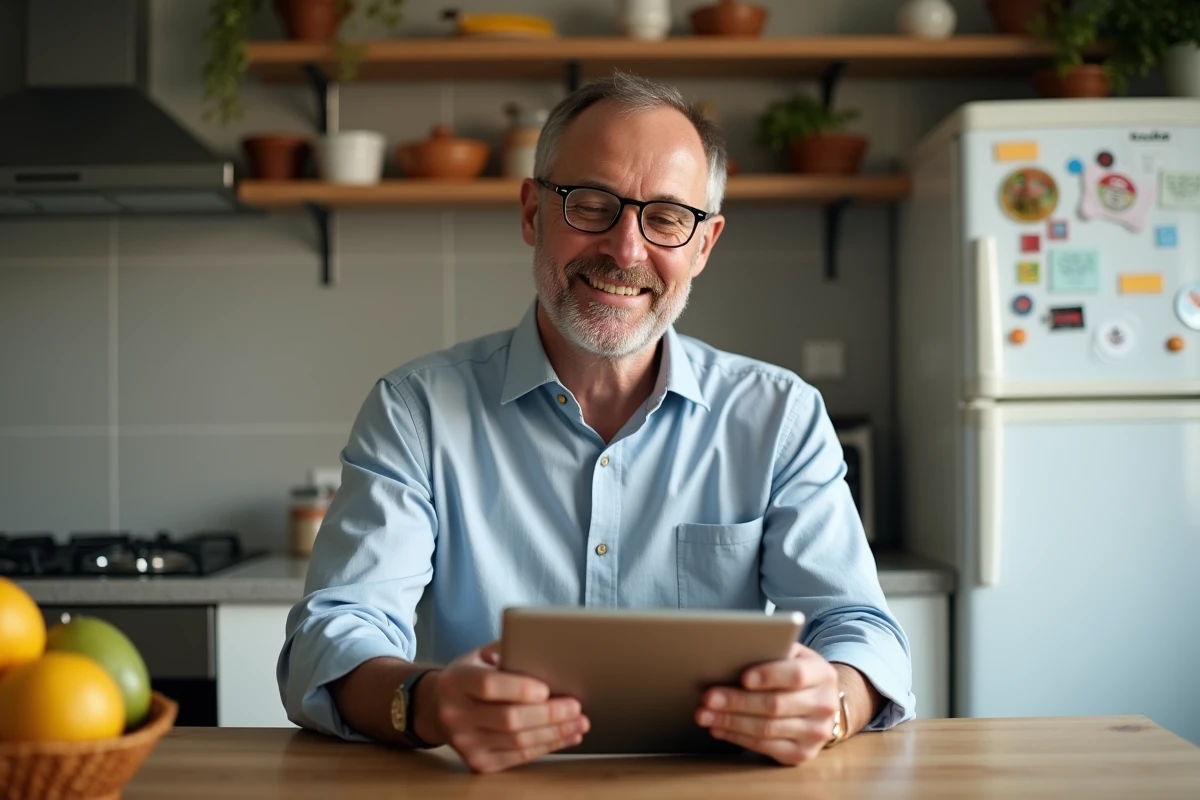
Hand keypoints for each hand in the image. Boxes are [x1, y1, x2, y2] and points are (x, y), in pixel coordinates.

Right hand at [429, 640, 588, 772]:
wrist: (438, 708)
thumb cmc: (469, 676)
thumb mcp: (479, 655)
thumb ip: (508, 650)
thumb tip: (548, 650)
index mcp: (455, 681)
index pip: (488, 686)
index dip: (519, 688)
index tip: (547, 689)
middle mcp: (455, 715)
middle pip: (508, 719)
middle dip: (548, 714)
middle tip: (576, 706)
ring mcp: (465, 743)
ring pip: (517, 742)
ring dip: (554, 733)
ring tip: (579, 723)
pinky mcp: (477, 762)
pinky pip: (518, 757)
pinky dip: (546, 747)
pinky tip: (565, 736)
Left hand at [695, 642, 839, 765]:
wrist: (820, 701)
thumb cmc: (796, 672)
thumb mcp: (791, 655)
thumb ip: (772, 651)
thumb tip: (734, 652)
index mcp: (823, 674)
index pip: (796, 675)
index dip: (768, 676)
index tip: (743, 677)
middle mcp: (824, 705)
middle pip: (776, 705)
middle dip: (737, 702)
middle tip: (708, 698)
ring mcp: (816, 733)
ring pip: (767, 729)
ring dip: (731, 722)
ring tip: (705, 715)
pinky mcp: (802, 754)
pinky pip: (765, 747)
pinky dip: (738, 738)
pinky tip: (719, 729)